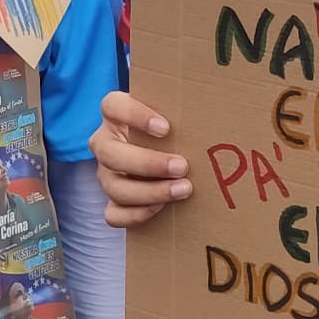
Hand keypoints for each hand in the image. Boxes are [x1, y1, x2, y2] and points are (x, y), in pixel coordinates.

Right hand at [91, 90, 192, 226]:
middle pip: (111, 153)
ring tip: (183, 189)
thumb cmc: (172, 130)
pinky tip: (162, 208)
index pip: (113, 107)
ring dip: (150, 191)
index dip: (135, 116)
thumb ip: (185, 110)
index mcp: (115, 115)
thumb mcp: (173, 114)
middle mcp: (105, 143)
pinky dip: (137, 214)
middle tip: (182, 166)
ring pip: (114, 187)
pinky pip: (114, 214)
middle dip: (148, 163)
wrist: (168, 155)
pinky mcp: (112, 200)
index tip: (165, 128)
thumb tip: (213, 104)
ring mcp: (106, 173)